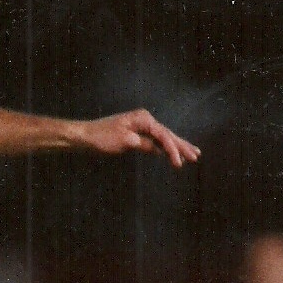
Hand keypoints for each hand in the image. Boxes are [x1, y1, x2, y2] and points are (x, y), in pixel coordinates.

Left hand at [78, 109, 200, 166]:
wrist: (85, 136)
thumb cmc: (102, 138)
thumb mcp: (124, 141)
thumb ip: (142, 144)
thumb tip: (156, 149)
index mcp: (143, 119)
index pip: (163, 135)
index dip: (173, 150)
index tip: (179, 164)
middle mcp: (144, 119)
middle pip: (167, 134)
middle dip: (182, 146)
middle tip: (197, 156)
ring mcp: (140, 126)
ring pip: (163, 137)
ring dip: (176, 146)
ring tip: (192, 154)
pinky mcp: (136, 133)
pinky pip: (155, 140)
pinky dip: (164, 147)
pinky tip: (171, 154)